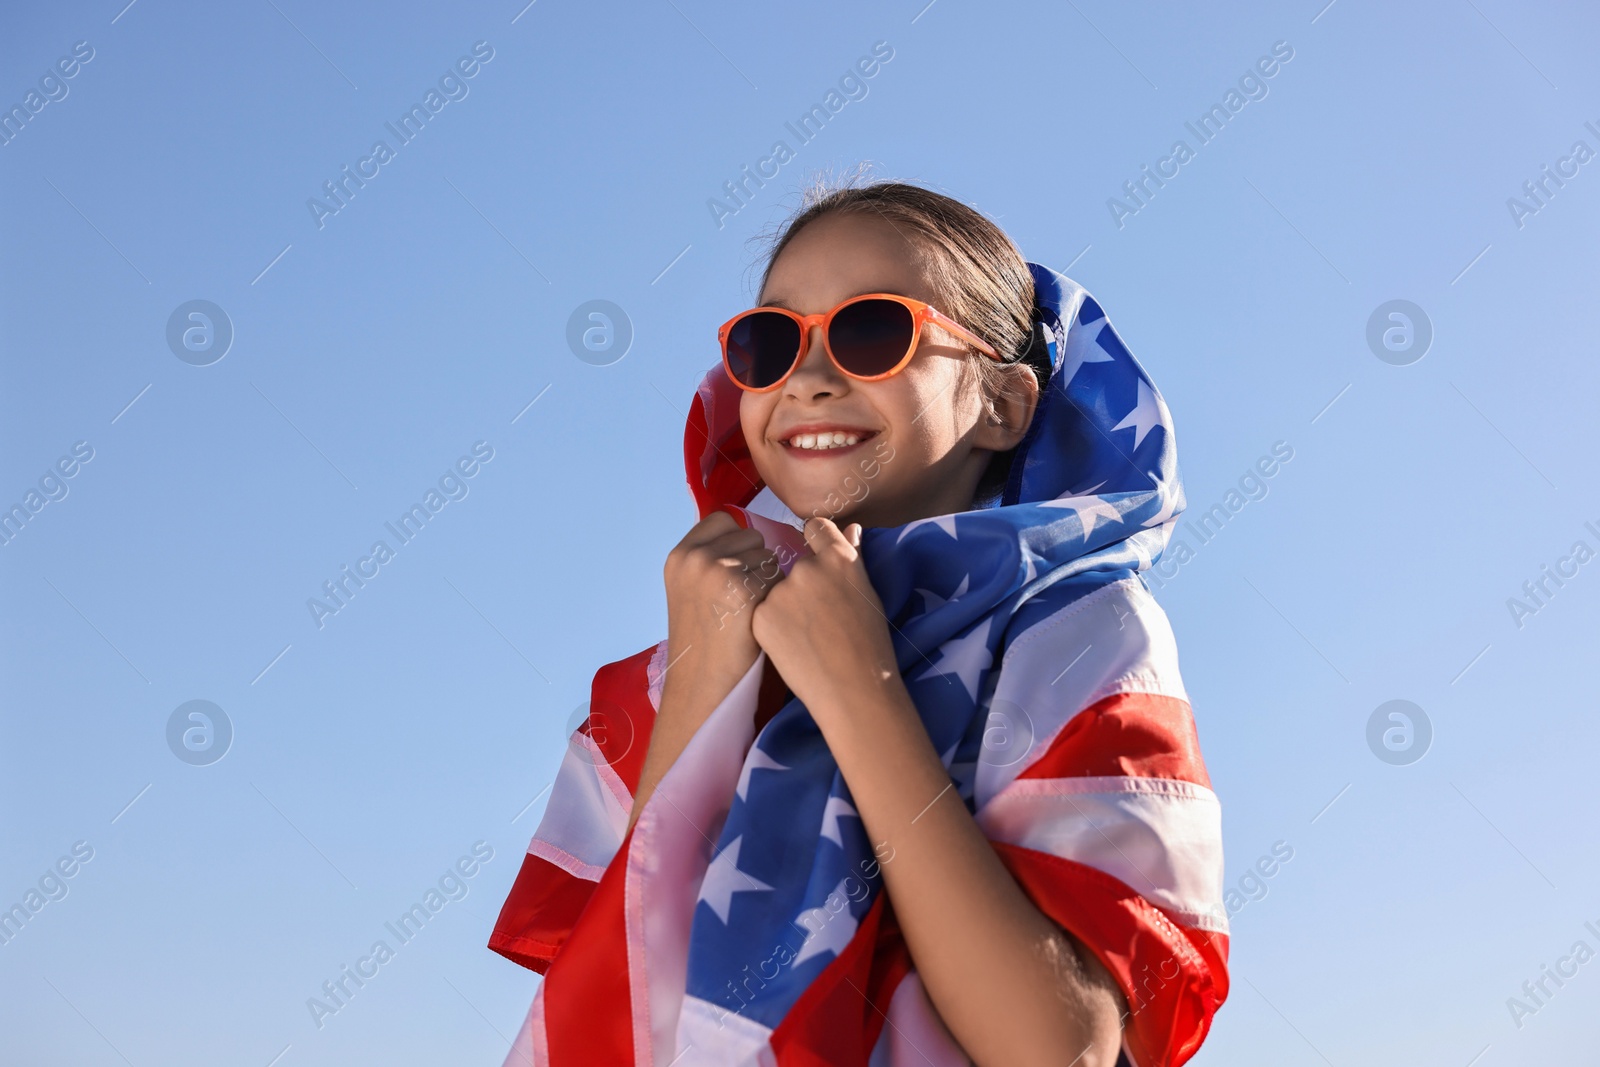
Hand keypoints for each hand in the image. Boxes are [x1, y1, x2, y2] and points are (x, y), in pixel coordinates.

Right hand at [660, 508, 782, 726]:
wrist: (702, 684)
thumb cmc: (704, 641)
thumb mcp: (690, 589)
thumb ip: (708, 559)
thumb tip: (749, 532)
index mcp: (680, 554)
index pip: (723, 519)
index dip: (738, 542)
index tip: (736, 570)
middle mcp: (695, 556)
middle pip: (751, 536)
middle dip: (756, 562)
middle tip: (742, 598)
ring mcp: (716, 570)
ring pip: (768, 556)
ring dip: (769, 579)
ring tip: (748, 611)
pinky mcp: (742, 588)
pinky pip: (778, 579)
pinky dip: (775, 598)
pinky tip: (758, 620)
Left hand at [751, 517, 897, 729]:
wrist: (851, 689)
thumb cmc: (869, 646)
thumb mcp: (867, 595)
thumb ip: (852, 558)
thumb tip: (851, 529)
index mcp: (840, 558)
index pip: (815, 528)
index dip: (813, 541)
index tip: (815, 561)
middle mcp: (808, 567)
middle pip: (792, 564)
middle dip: (798, 583)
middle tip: (813, 617)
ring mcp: (781, 591)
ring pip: (774, 589)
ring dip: (782, 605)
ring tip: (803, 637)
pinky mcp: (761, 614)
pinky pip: (761, 611)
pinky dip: (770, 625)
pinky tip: (790, 646)